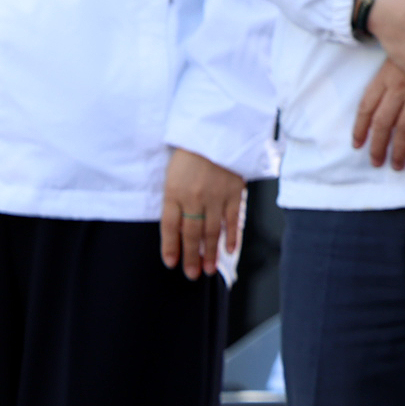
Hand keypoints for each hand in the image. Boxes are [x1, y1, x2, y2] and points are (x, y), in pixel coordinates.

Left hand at [160, 148, 246, 279]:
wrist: (217, 131)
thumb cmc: (191, 154)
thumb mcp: (173, 175)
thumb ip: (174, 199)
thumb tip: (177, 227)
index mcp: (174, 192)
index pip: (170, 227)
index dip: (170, 247)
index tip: (172, 263)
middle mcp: (194, 197)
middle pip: (191, 233)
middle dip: (191, 257)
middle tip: (192, 274)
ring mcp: (216, 195)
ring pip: (212, 231)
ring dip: (210, 252)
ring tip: (208, 269)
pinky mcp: (234, 192)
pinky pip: (233, 219)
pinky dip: (232, 236)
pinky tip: (229, 250)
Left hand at [353, 60, 404, 169]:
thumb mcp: (399, 54)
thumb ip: (389, 75)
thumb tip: (378, 99)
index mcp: (385, 78)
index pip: (366, 108)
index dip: (359, 129)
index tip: (357, 144)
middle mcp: (397, 90)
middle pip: (382, 125)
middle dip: (378, 147)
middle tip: (376, 162)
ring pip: (402, 131)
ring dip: (398, 151)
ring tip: (396, 165)